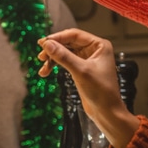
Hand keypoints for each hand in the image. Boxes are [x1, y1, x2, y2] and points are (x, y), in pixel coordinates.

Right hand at [37, 29, 138, 147]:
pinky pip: (65, 62)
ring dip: (53, 58)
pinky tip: (46, 72)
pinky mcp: (81, 69)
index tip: (43, 43)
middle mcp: (94, 50)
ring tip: (43, 67)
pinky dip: (56, 65)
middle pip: (68, 42)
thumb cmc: (102, 92)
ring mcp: (87, 59)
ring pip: (65, 52)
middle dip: (54, 49)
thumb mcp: (81, 71)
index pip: (74, 35)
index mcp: (99, 45)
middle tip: (41, 56)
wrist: (107, 112)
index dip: (57, 38)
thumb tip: (47, 44)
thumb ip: (63, 56)